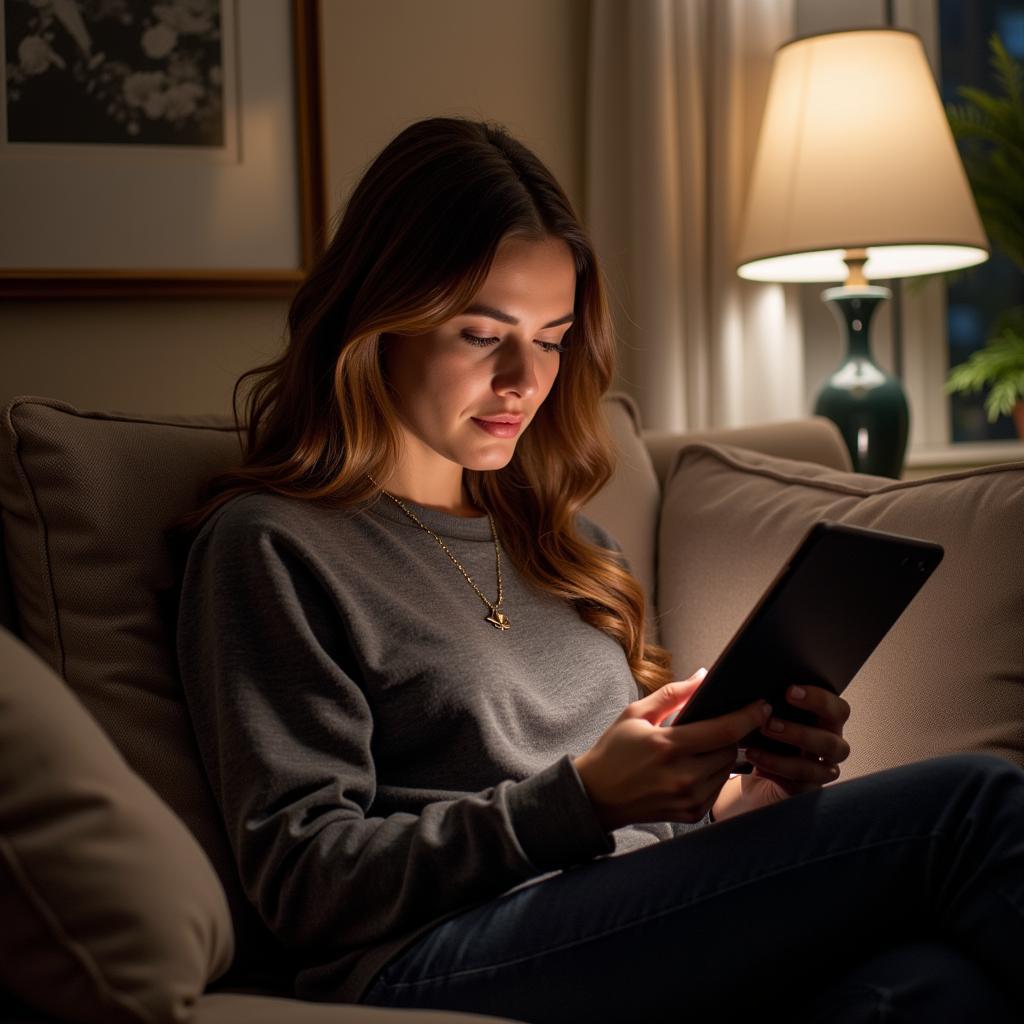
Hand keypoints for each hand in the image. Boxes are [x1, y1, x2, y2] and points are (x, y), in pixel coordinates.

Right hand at [574, 669, 772, 830]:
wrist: (596, 795)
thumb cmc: (614, 750)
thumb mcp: (636, 714)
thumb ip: (673, 694)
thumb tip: (703, 675)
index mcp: (668, 747)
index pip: (723, 731)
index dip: (748, 716)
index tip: (762, 705)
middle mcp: (682, 776)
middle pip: (730, 750)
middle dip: (728, 736)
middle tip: (714, 727)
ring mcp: (687, 799)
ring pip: (727, 770)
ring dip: (721, 756)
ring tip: (699, 748)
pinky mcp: (690, 814)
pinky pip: (717, 788)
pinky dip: (712, 775)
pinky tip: (692, 768)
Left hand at [713, 684, 851, 820]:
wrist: (741, 777)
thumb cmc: (749, 736)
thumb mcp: (748, 715)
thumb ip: (742, 695)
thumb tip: (708, 673)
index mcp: (818, 718)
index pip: (837, 706)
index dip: (819, 697)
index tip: (789, 690)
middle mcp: (827, 740)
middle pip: (838, 728)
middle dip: (808, 716)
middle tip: (771, 718)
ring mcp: (821, 765)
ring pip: (827, 754)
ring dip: (795, 739)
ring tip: (764, 732)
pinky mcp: (807, 788)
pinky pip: (804, 779)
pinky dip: (779, 765)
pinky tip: (756, 756)